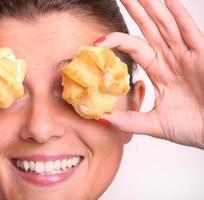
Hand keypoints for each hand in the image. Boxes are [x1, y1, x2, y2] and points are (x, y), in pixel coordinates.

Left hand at [96, 0, 203, 148]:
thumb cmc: (193, 127)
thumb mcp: (154, 124)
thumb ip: (128, 120)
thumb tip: (100, 117)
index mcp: (160, 71)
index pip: (135, 48)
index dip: (117, 42)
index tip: (97, 42)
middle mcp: (172, 60)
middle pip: (150, 29)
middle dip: (136, 11)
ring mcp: (188, 56)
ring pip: (167, 26)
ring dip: (154, 8)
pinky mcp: (203, 57)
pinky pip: (191, 33)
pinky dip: (180, 18)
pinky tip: (168, 2)